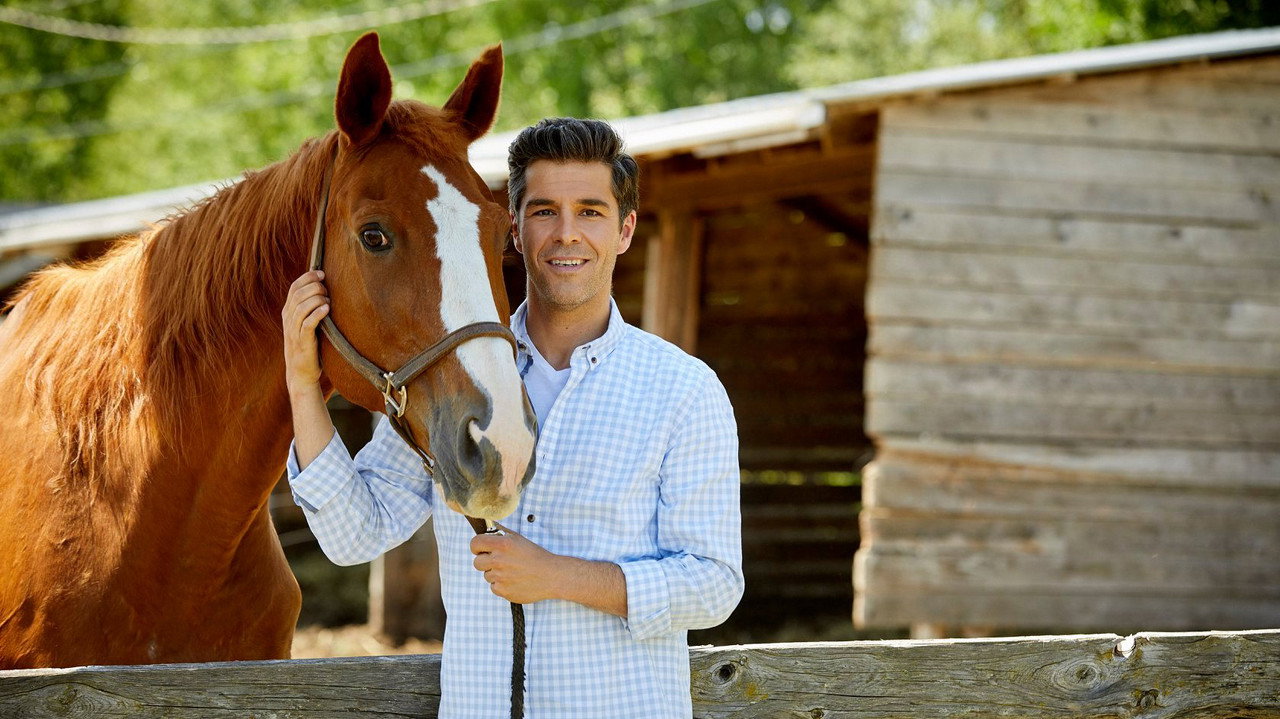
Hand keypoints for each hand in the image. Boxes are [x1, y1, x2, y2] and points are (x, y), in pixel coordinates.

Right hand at [282, 270, 328, 393]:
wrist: (301, 373)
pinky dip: (317, 313)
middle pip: (298, 294)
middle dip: (314, 287)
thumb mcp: (306, 324)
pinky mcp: (302, 342)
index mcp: (288, 312)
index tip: (322, 273)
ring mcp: (294, 331)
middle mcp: (288, 319)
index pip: (294, 287)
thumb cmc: (309, 346)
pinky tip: (327, 309)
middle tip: (327, 289)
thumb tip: (326, 290)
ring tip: (328, 301)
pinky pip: (307, 323)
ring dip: (317, 299)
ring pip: (301, 307)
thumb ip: (310, 308)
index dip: (307, 277)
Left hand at [471, 524, 563, 604]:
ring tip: (512, 571)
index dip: (476, 547)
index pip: (475, 543)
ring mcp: (500, 577)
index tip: (481, 549)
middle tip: (499, 561)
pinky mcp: (503, 591)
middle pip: (477, 562)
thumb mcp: (519, 538)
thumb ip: (501, 532)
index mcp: (502, 545)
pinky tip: (514, 580)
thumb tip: (488, 528)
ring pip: (486, 576)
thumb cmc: (536, 556)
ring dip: (495, 574)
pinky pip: (493, 587)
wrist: (551, 576)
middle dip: (485, 561)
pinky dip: (501, 585)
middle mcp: (498, 560)